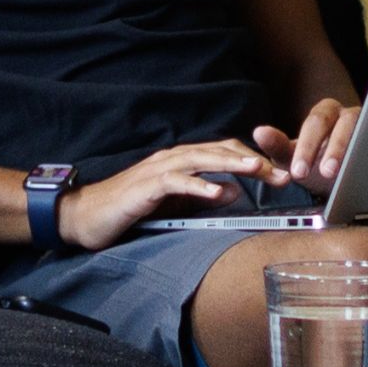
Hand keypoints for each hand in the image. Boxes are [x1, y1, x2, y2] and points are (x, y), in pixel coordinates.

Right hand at [65, 139, 276, 247]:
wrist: (85, 216)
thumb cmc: (129, 210)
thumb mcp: (174, 205)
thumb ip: (203, 197)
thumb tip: (233, 191)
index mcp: (182, 161)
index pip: (225, 152)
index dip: (254, 160)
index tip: (280, 173)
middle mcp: (173, 158)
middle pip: (220, 151)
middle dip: (253, 160)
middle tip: (282, 173)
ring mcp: (159, 169)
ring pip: (202, 159)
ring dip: (232, 164)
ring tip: (259, 171)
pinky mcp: (146, 186)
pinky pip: (177, 182)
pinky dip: (199, 185)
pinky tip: (218, 192)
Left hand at [256, 99, 363, 192]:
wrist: (340, 178)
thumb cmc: (315, 163)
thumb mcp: (294, 157)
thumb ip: (277, 145)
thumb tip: (259, 132)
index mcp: (324, 114)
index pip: (315, 123)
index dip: (307, 146)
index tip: (299, 171)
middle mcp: (347, 115)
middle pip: (342, 124)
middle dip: (333, 149)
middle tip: (324, 173)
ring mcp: (367, 126)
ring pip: (364, 131)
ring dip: (353, 152)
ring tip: (342, 173)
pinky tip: (367, 172)